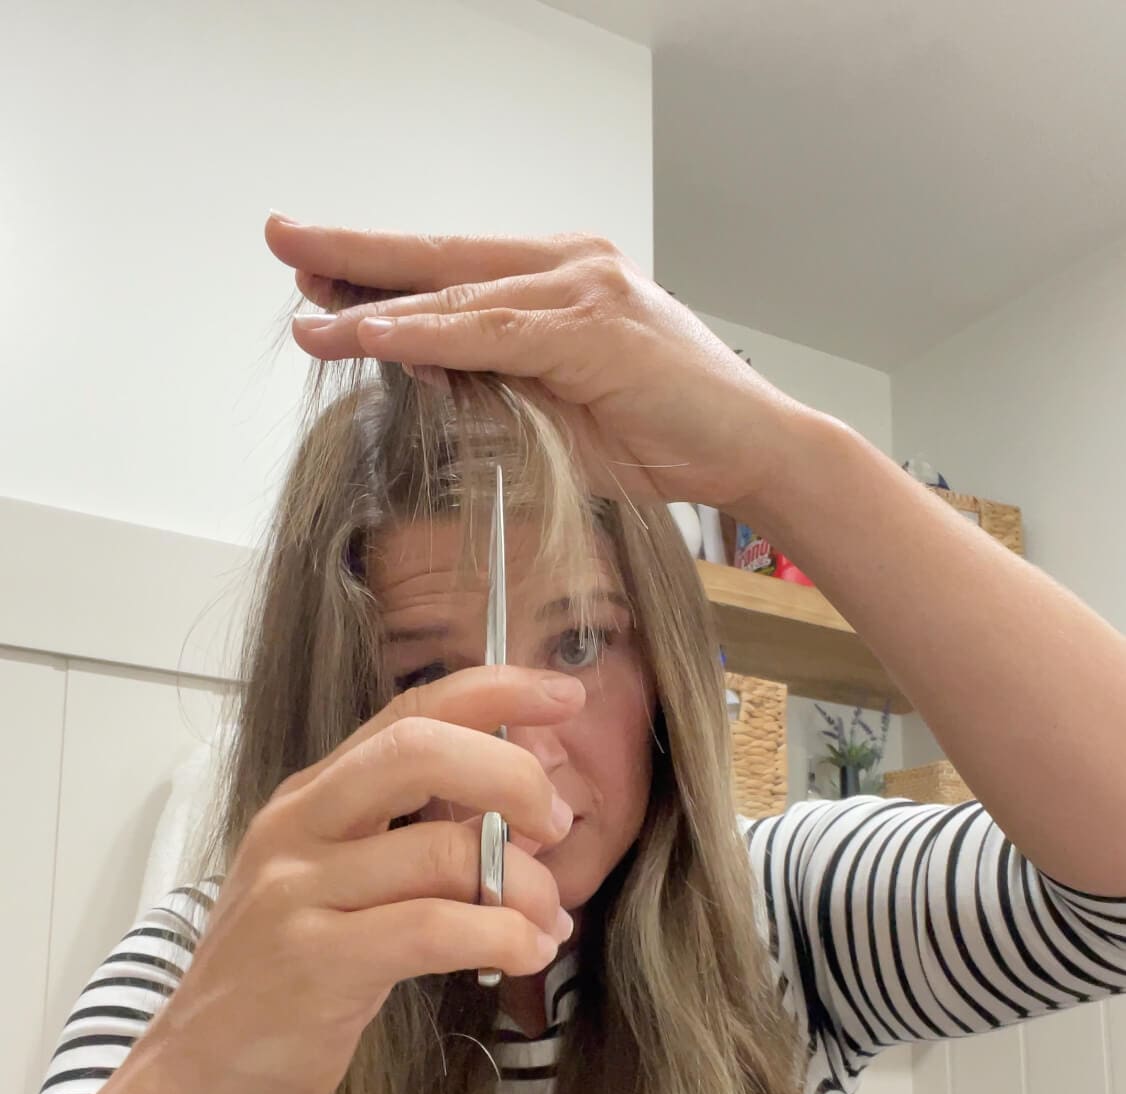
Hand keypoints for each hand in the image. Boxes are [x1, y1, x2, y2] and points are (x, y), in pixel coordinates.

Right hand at [144, 667, 581, 1093]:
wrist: (194, 1076)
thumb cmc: (284, 980)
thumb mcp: (334, 887)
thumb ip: (407, 841)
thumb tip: (520, 816)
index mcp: (311, 797)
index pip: (409, 712)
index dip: (494, 692)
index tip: (565, 695)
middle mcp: (299, 827)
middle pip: (419, 750)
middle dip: (513, 776)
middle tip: (559, 823)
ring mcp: (299, 892)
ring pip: (442, 850)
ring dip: (526, 885)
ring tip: (550, 921)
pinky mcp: (314, 962)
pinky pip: (433, 928)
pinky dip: (502, 936)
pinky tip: (528, 953)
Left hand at [264, 217, 808, 513]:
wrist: (753, 452)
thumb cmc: (664, 437)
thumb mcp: (558, 414)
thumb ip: (490, 388)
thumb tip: (415, 371)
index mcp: (559, 282)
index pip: (451, 270)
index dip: (378, 270)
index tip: (314, 275)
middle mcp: (569, 267)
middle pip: (440, 256)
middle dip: (354, 251)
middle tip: (282, 238)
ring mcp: (584, 290)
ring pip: (458, 294)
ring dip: (376, 303)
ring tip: (307, 312)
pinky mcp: (596, 330)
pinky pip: (493, 332)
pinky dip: (430, 335)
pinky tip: (375, 334)